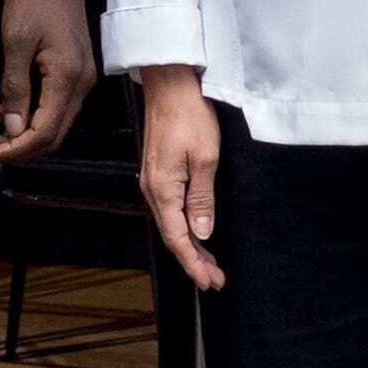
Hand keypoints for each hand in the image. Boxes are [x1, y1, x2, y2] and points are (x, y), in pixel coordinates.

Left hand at [0, 0, 93, 163]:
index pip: (43, 134)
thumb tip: (14, 128)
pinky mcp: (75, 70)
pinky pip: (54, 105)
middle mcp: (82, 83)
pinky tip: (4, 109)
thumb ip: (15, 88)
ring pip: (53, 123)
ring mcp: (81, 77)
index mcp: (68, 78)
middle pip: (51, 136)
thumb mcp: (16, 41)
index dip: (13, 151)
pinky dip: (30, 116)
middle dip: (15, 148)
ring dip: (21, 134)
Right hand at [134, 68, 222, 289]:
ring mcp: (152, 181)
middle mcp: (152, 190)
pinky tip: (194, 232)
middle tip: (215, 279)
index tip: (210, 282)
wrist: (170, 85)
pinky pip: (169, 210)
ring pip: (170, 224)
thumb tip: (201, 232)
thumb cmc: (189, 115)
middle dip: (194, 260)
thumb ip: (202, 199)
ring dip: (190, 246)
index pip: (178, 239)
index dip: (194, 264)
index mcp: (163, 190)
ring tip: (209, 263)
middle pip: (172, 236)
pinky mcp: (157, 172)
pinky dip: (183, 227)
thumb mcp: (206, 159)